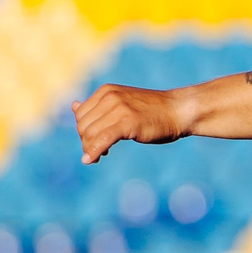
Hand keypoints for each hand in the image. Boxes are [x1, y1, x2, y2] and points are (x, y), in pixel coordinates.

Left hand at [72, 84, 188, 161]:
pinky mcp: (127, 122)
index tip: (97, 141)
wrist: (178, 110)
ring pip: (89, 134)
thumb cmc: (152, 110)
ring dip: (92, 149)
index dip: (85, 132)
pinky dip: (94, 152)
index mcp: (106, 91)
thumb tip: (73, 106)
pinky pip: (102, 139)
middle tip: (102, 151)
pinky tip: (91, 160)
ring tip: (104, 154)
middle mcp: (109, 97)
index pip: (80, 115)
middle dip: (87, 142)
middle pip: (82, 126)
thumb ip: (98, 107)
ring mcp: (118, 108)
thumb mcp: (121, 103)